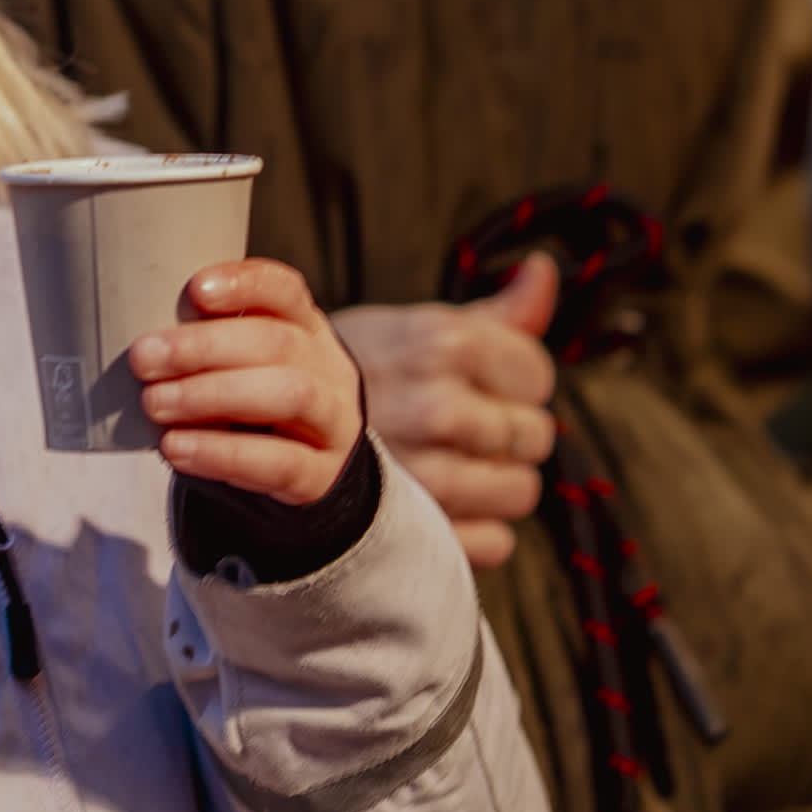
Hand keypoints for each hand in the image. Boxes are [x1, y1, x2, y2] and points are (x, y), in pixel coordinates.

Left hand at [132, 256, 367, 511]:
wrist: (308, 473)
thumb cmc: (257, 407)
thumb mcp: (244, 366)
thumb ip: (207, 347)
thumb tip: (144, 344)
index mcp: (306, 329)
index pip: (285, 291)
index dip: (244, 285)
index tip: (196, 290)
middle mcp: (328, 369)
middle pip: (278, 343)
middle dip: (204, 347)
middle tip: (143, 358)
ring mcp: (334, 422)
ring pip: (289, 395)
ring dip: (212, 396)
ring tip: (155, 403)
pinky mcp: (323, 475)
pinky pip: (279, 462)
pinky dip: (223, 453)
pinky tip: (177, 447)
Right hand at [334, 251, 559, 568]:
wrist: (268, 415)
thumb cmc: (358, 373)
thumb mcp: (421, 328)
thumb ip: (496, 311)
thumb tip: (543, 270)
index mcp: (444, 344)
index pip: (536, 376)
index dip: (518, 381)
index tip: (487, 385)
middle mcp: (437, 407)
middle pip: (534, 436)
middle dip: (508, 433)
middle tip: (467, 428)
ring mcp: (426, 474)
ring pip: (520, 491)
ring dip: (497, 484)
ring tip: (456, 464)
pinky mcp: (417, 530)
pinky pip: (494, 541)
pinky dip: (476, 529)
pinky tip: (446, 504)